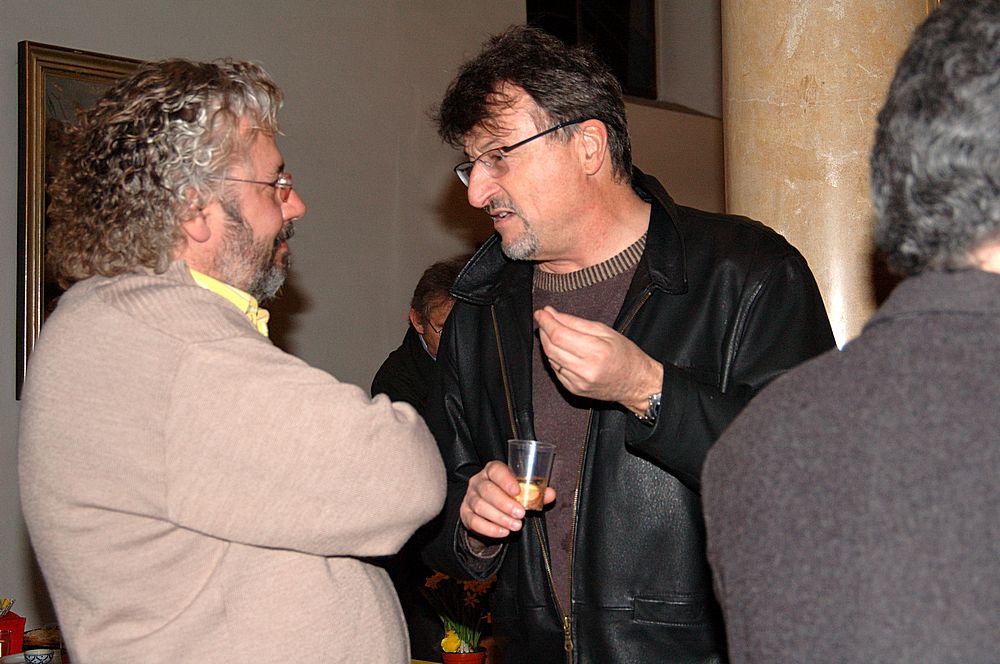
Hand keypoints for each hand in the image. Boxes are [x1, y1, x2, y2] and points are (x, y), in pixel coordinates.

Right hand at [461, 460, 556, 537]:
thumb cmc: (509, 495)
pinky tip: (503, 532)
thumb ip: (536, 492)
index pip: (496, 470)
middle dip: (505, 503)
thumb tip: (550, 494)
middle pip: (487, 490)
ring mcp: (470, 497)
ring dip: (499, 518)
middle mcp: (478, 481)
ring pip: (480, 506)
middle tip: (521, 514)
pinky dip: (489, 528)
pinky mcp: (465, 513)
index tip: (518, 492)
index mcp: (492, 470)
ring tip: (516, 526)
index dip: (506, 480)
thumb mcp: (522, 492)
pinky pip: (474, 521)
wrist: (490, 510)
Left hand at [534, 305, 662, 414]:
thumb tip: (552, 314)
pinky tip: (560, 349)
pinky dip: (554, 357)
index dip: (546, 322)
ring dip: (547, 343)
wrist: (636, 383)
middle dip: (544, 330)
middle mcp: (585, 369)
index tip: (541, 313)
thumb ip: (576, 323)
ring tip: (552, 331)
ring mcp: (578, 382)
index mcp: (596, 351)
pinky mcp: (574, 389)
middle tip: (544, 319)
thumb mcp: (605, 331)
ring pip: (550, 359)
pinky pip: (555, 370)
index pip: (559, 334)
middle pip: (551, 347)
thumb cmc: (625, 355)